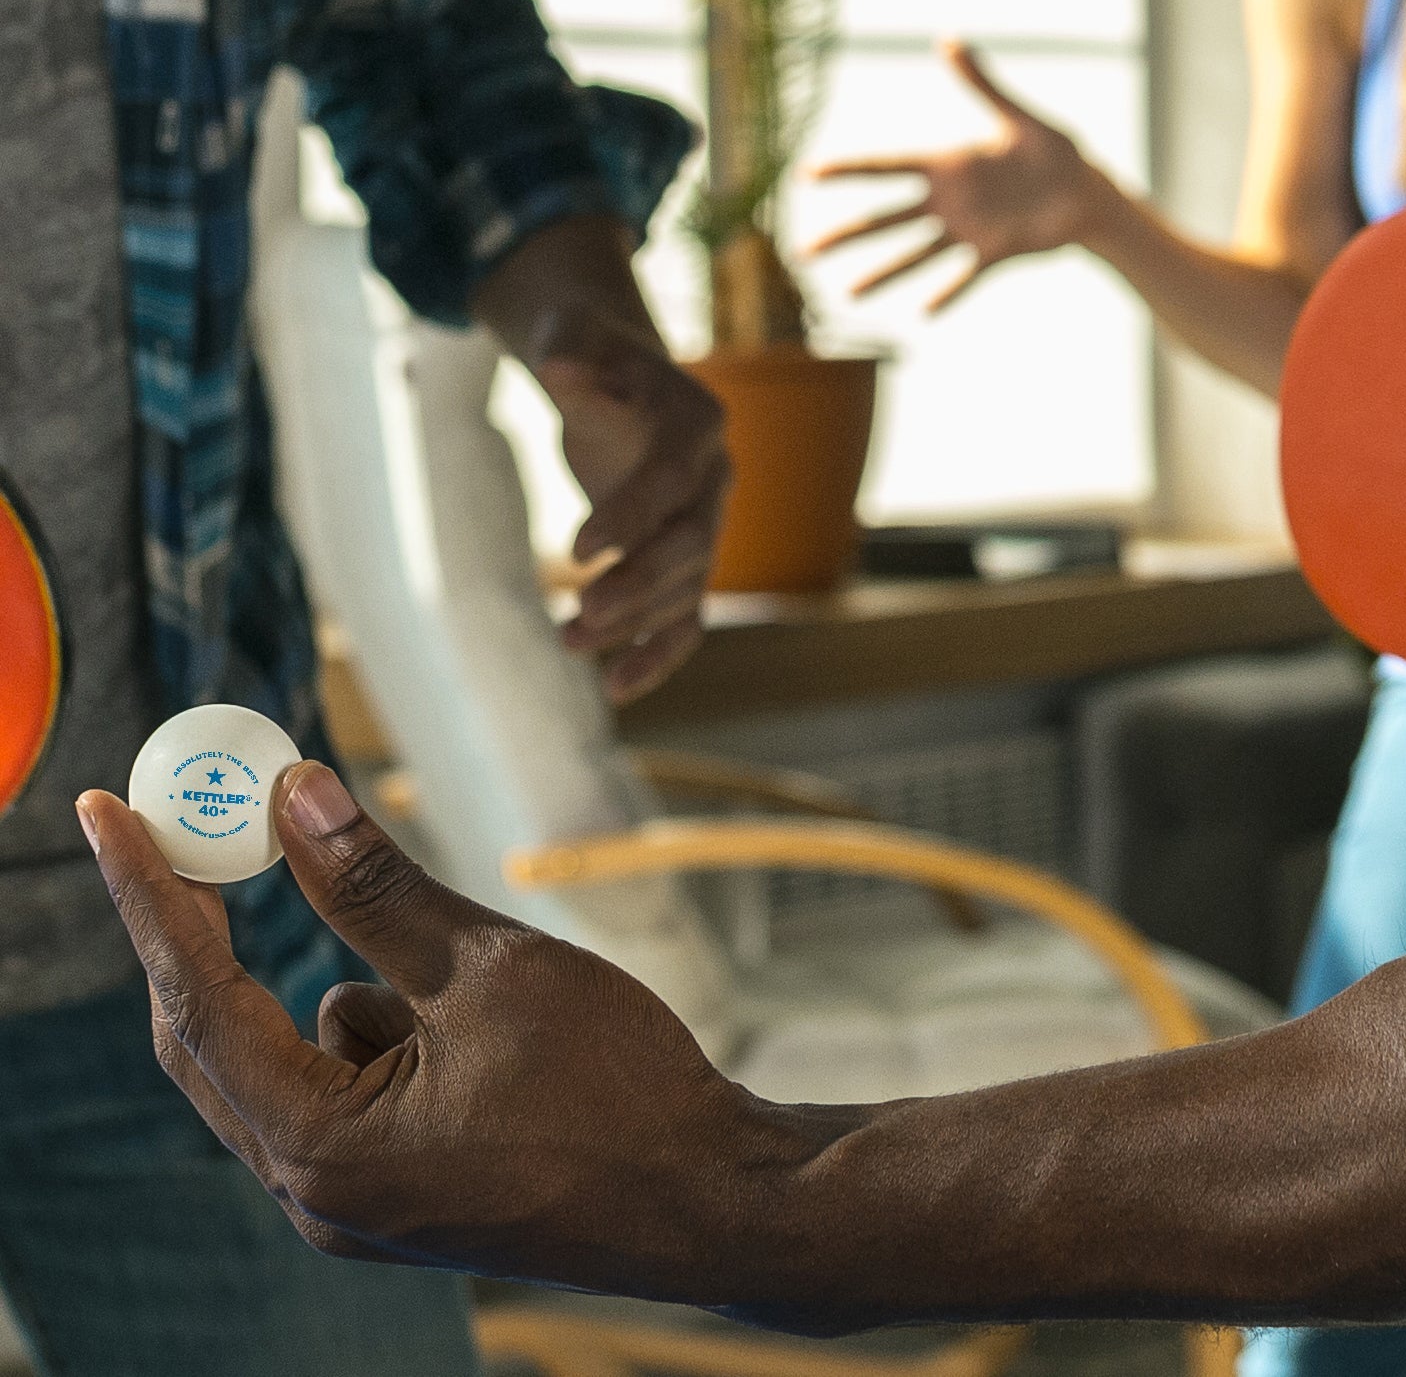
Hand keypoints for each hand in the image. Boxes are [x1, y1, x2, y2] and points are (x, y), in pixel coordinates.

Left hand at [77, 769, 832, 1310]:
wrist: (704, 1199)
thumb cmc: (614, 1087)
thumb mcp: (492, 966)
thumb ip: (379, 888)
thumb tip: (293, 799)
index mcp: (320, 1145)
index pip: (198, 998)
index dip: (150, 896)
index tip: (107, 813)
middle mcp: (313, 1189)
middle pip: (210, 1040)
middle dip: (204, 930)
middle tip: (195, 826)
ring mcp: (351, 1200)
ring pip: (288, 1058)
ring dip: (318, 979)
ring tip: (433, 953)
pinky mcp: (395, 1192)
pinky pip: (346, 1086)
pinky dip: (378, 1025)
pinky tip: (472, 1015)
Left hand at [547, 339, 728, 700]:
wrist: (613, 380)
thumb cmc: (590, 354)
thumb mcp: (576, 340)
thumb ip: (573, 356)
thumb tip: (558, 367)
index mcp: (697, 422)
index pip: (670, 477)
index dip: (630, 515)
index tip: (576, 551)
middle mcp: (714, 477)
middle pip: (691, 541)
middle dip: (640, 582)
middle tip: (582, 612)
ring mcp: (703, 523)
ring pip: (684, 586)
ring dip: (632, 622)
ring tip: (567, 641)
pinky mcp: (681, 560)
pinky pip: (684, 617)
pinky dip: (657, 654)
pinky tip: (617, 687)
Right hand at [806, 43, 1106, 311]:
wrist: (1087, 192)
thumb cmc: (1056, 151)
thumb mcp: (1019, 117)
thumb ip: (983, 84)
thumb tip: (950, 40)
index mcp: (949, 164)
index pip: (887, 166)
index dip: (847, 170)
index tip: (807, 175)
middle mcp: (949, 201)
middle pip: (886, 219)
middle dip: (846, 234)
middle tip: (803, 252)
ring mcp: (968, 230)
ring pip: (915, 254)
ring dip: (884, 273)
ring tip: (848, 295)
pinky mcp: (993, 253)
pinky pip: (964, 277)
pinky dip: (946, 294)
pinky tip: (922, 312)